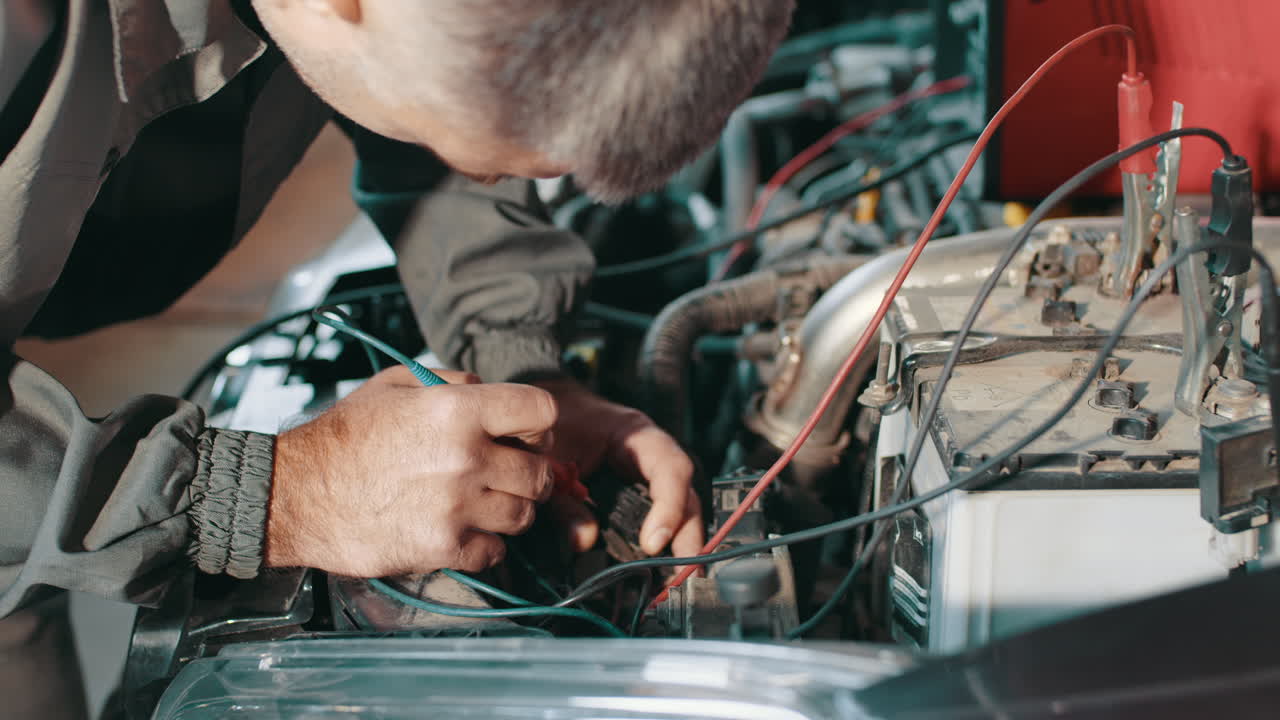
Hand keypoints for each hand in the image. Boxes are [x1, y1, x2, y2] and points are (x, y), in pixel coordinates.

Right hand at [264, 366, 556, 576]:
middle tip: (506, 474)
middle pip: (540, 472)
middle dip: (529, 473)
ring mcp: (457, 506)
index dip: (538, 425)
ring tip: (483, 503)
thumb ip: (452, 381)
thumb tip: (492, 392)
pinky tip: (464, 530)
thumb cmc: (344, 436)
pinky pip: (495, 551)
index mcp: (456, 409)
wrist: (296, 493)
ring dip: (510, 509)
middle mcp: (465, 456)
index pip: (543, 412)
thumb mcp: (395, 384)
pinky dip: (486, 544)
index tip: (524, 435)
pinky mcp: (442, 547)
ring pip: (524, 514)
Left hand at [531, 377, 702, 556]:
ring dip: (681, 541)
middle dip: (687, 534)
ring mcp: (650, 471)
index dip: (668, 508)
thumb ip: (563, 500)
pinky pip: (661, 513)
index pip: (670, 468)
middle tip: (681, 573)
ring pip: (680, 506)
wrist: (547, 409)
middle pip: (685, 493)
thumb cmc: (553, 424)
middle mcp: (652, 452)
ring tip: (676, 577)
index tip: (652, 543)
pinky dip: (665, 539)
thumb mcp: (550, 457)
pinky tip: (661, 566)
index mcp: (636, 433)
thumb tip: (585, 540)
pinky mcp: (640, 489)